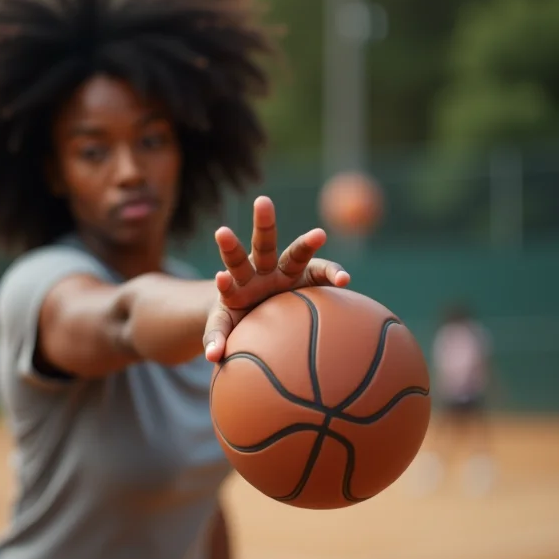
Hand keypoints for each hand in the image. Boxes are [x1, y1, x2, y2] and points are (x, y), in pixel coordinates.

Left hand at [203, 195, 349, 361]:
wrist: (257, 311)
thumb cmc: (237, 319)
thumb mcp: (224, 325)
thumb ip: (216, 336)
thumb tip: (213, 357)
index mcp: (239, 281)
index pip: (231, 271)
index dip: (226, 279)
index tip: (219, 278)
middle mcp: (262, 269)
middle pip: (262, 244)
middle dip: (263, 223)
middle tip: (262, 201)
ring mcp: (286, 271)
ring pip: (296, 252)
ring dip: (307, 243)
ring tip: (320, 235)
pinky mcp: (306, 277)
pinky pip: (322, 272)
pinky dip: (332, 274)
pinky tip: (345, 280)